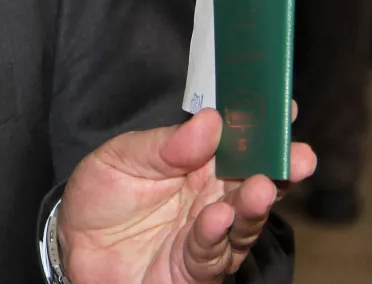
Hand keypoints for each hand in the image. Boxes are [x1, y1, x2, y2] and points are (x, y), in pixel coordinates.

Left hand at [58, 108, 315, 283]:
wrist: (73, 247)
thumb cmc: (100, 197)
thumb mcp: (121, 158)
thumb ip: (164, 145)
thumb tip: (211, 120)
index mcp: (197, 163)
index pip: (236, 141)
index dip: (261, 125)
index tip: (286, 106)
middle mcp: (211, 197)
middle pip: (253, 180)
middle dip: (278, 167)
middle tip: (297, 154)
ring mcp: (208, 233)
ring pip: (242, 219)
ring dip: (254, 203)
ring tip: (263, 186)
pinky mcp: (196, 266)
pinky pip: (212, 251)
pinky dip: (216, 234)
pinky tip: (218, 216)